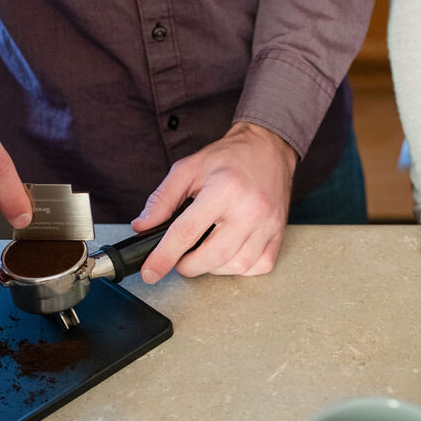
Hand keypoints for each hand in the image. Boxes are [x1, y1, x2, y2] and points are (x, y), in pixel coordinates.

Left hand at [130, 121, 295, 282]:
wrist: (268, 148)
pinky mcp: (279, 234)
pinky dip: (239, 267)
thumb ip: (162, 199)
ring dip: (213, 267)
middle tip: (180, 257)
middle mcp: (250, 209)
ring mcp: (268, 224)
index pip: (187, 232)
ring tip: (205, 251)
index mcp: (224, 190)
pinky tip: (230, 252)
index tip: (150, 272)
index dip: (164, 256)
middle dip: (188, 266)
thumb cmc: (229, 158)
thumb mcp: (187, 169)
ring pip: (236, 266)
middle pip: (212, 257)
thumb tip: (142, 226)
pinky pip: (258, 266)